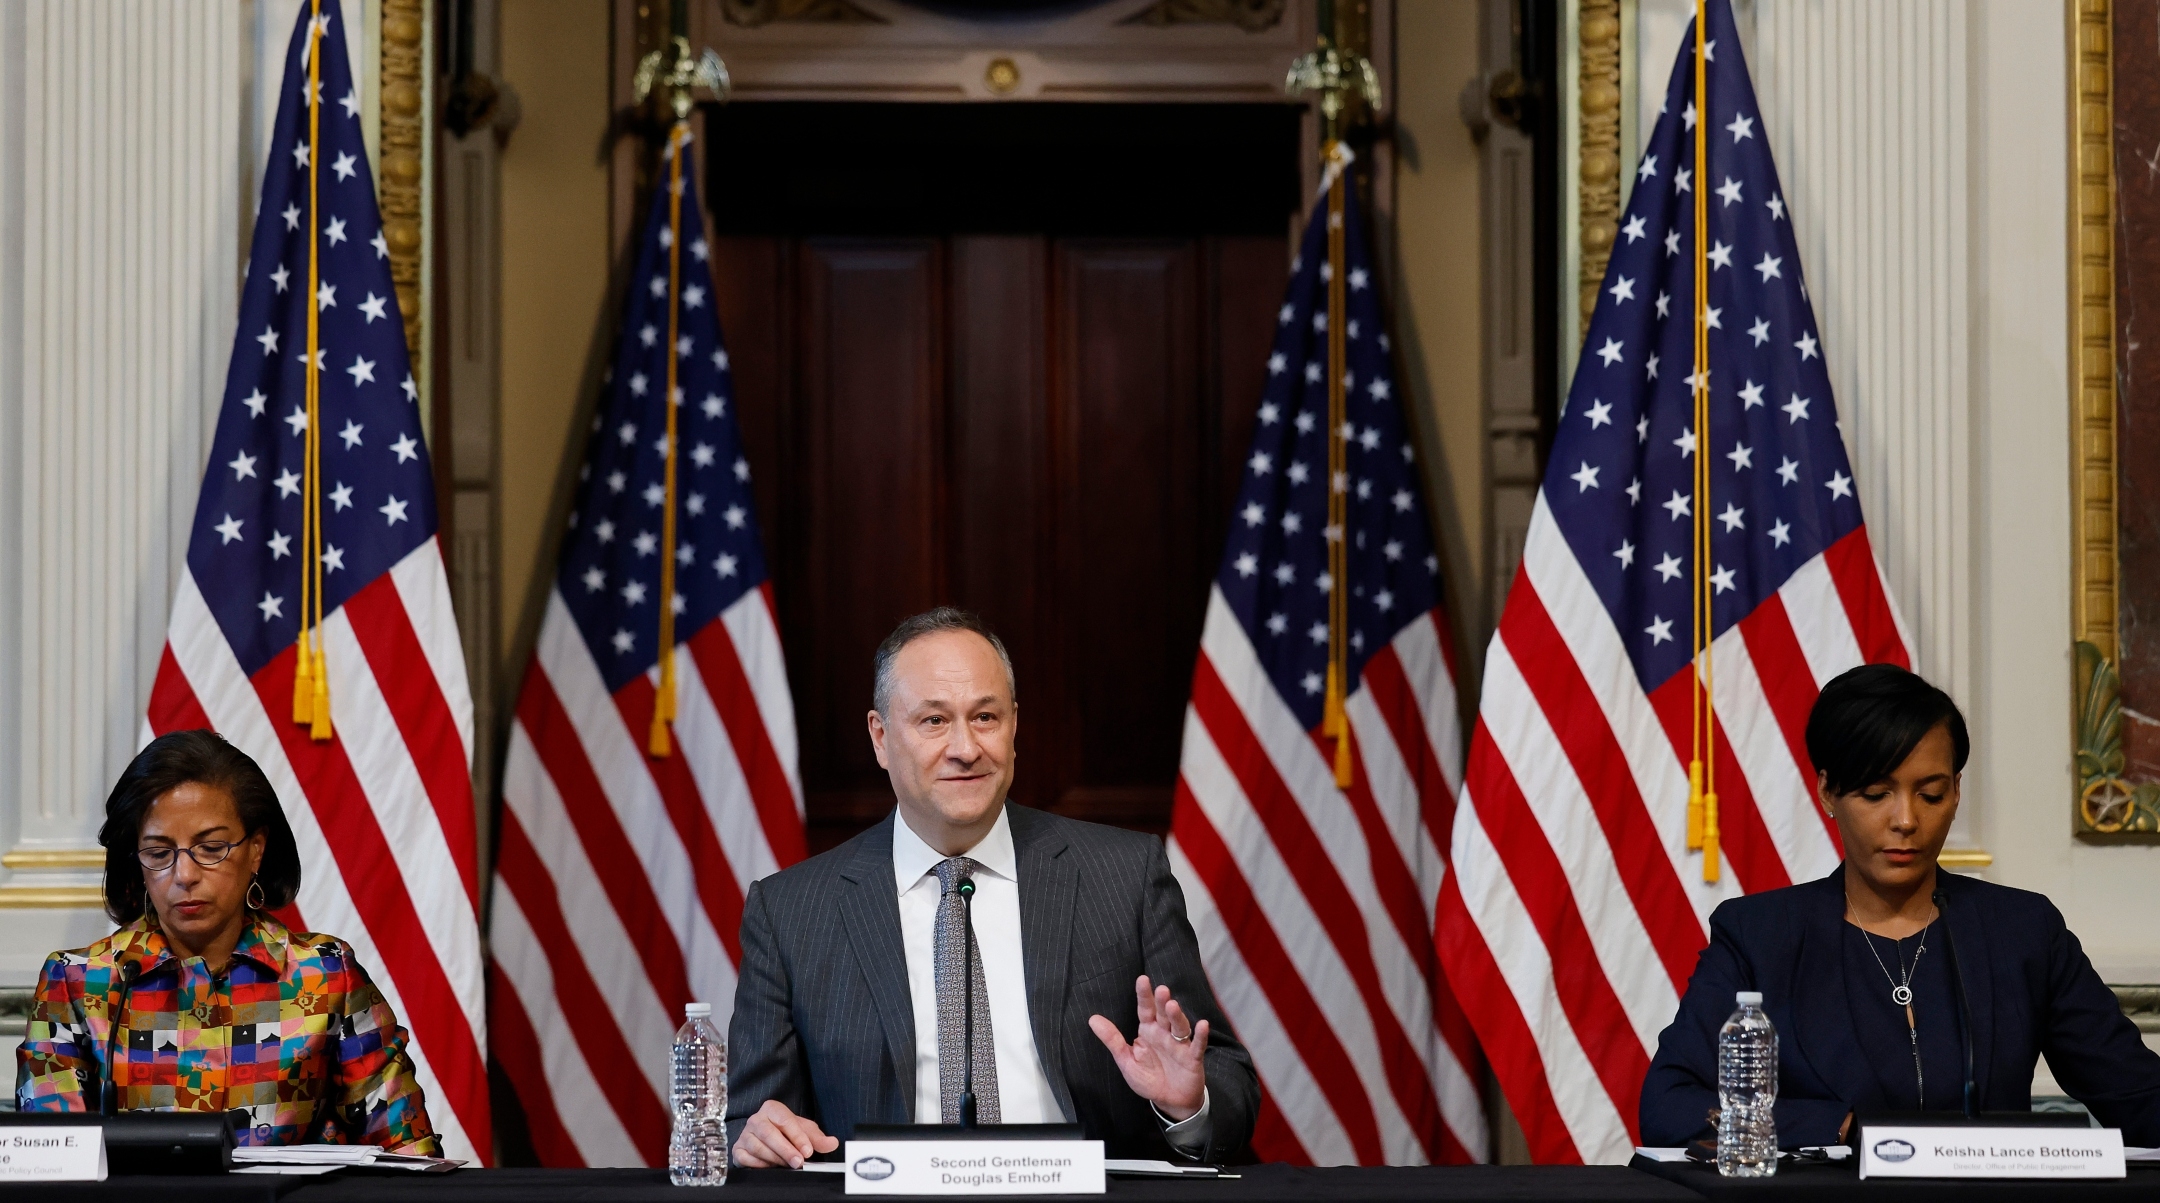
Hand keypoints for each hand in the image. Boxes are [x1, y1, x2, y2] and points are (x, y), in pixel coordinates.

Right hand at [732, 1099, 838, 1168]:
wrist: (763, 1137)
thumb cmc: (785, 1131)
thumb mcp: (803, 1131)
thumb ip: (817, 1138)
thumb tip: (832, 1143)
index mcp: (772, 1109)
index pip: (785, 1120)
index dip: (797, 1136)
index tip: (808, 1151)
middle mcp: (755, 1119)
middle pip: (769, 1134)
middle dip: (786, 1150)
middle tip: (799, 1162)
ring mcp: (745, 1134)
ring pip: (758, 1147)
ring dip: (775, 1159)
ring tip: (788, 1165)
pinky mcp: (737, 1150)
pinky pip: (746, 1158)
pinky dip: (759, 1164)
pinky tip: (770, 1167)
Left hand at [1088, 974, 1207, 1121]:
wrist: (1170, 1101)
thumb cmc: (1149, 1079)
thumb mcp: (1126, 1060)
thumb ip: (1112, 1040)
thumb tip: (1092, 1019)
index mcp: (1148, 1032)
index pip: (1146, 1010)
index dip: (1144, 996)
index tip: (1142, 980)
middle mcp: (1165, 1034)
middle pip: (1164, 1015)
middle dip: (1162, 1002)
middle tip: (1161, 990)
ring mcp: (1180, 1045)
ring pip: (1179, 1027)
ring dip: (1177, 1016)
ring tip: (1172, 1006)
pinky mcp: (1192, 1058)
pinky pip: (1197, 1045)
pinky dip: (1200, 1036)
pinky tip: (1202, 1025)